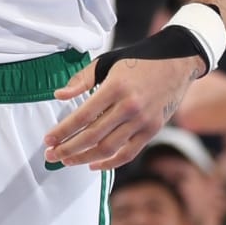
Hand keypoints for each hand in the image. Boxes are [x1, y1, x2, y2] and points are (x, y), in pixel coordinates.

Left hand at [43, 50, 197, 171]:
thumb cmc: (139, 60)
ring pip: (108, 148)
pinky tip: (92, 164)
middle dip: (68, 149)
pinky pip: (128, 153)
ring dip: (84, 157)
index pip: (83, 116)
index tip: (48, 140)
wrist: (177, 62)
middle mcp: (130, 106)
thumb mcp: (107, 62)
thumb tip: (59, 95)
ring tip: (66, 160)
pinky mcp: (152, 130)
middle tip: (51, 156)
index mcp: (115, 87)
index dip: (63, 131)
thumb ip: (82, 79)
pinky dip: (109, 163)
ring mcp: (143, 120)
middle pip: (92, 136)